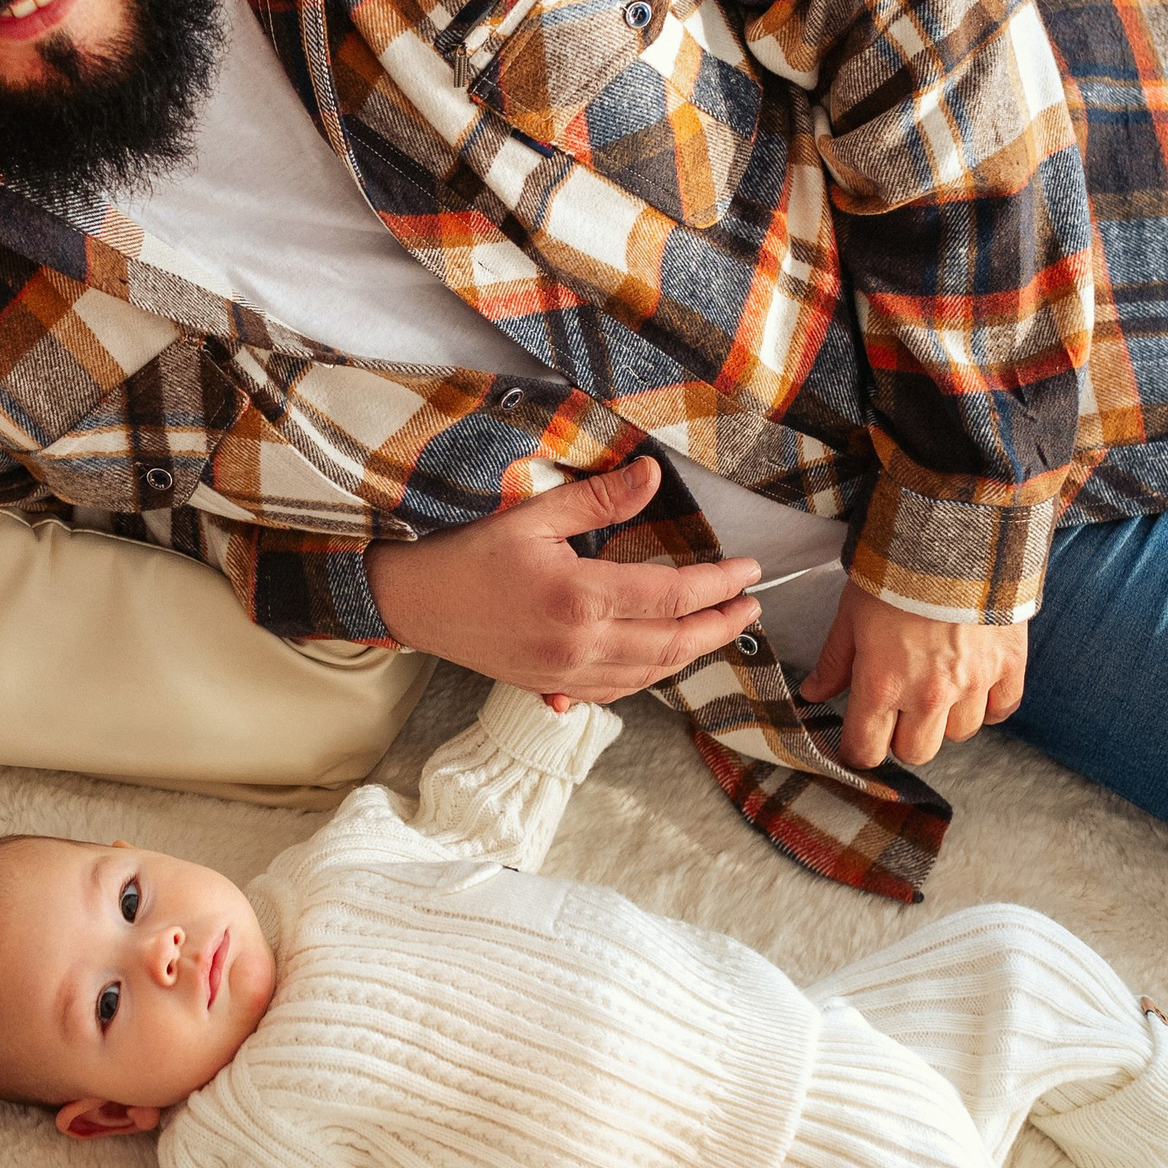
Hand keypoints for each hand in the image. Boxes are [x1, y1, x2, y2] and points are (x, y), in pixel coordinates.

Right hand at [365, 453, 760, 706]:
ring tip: (721, 629)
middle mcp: (580, 646)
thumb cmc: (467, 554)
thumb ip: (598, 500)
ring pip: (651, 674)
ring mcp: (567, 675)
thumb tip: (652, 476)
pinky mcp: (552, 687)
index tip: (748, 571)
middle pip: (674, 644)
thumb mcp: (532, 514)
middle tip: (752, 606)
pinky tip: (664, 659)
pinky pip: (618, 692)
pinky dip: (651, 676)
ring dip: (694, 654)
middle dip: (722, 626)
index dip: (719, 584)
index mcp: (580, 599)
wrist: (414, 604)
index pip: (672, 596)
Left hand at [800, 583, 1025, 773]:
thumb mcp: (852, 613)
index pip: (866, 750)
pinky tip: (976, 685)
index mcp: (881, 684)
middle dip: (903, 737)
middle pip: (915, 752)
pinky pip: (1002, 711)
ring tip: (939, 686)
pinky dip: (989, 705)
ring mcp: (973, 684)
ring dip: (947, 719)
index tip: (859, 740)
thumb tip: (813, 693)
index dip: (858, 749)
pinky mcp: (1009, 666)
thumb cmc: (896, 570)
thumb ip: (836, 660)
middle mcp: (928, 695)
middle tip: (900, 711)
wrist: (955, 532)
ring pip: (960, 735)